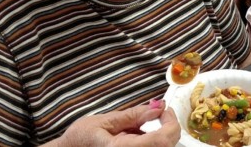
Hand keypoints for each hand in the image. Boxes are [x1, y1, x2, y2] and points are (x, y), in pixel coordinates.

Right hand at [47, 101, 180, 146]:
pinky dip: (152, 142)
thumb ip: (134, 115)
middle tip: (158, 113)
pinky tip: (137, 136)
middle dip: (168, 127)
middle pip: (166, 146)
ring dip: (160, 135)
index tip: (165, 109)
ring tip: (140, 126)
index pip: (163, 140)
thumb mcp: (106, 120)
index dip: (170, 122)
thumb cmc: (79, 139)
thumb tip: (157, 107)